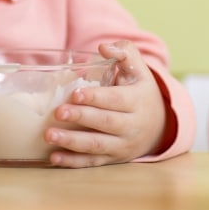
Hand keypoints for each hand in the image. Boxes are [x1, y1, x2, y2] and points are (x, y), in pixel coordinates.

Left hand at [46, 41, 166, 167]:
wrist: (159, 125)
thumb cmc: (139, 90)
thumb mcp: (139, 69)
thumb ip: (124, 52)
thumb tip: (104, 47)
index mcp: (137, 101)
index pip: (116, 100)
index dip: (95, 98)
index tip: (75, 94)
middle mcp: (132, 125)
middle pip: (105, 123)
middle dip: (81, 118)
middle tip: (58, 113)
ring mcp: (123, 145)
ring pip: (97, 146)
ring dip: (72, 142)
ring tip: (49, 135)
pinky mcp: (113, 158)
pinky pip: (93, 163)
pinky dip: (73, 162)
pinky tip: (54, 157)